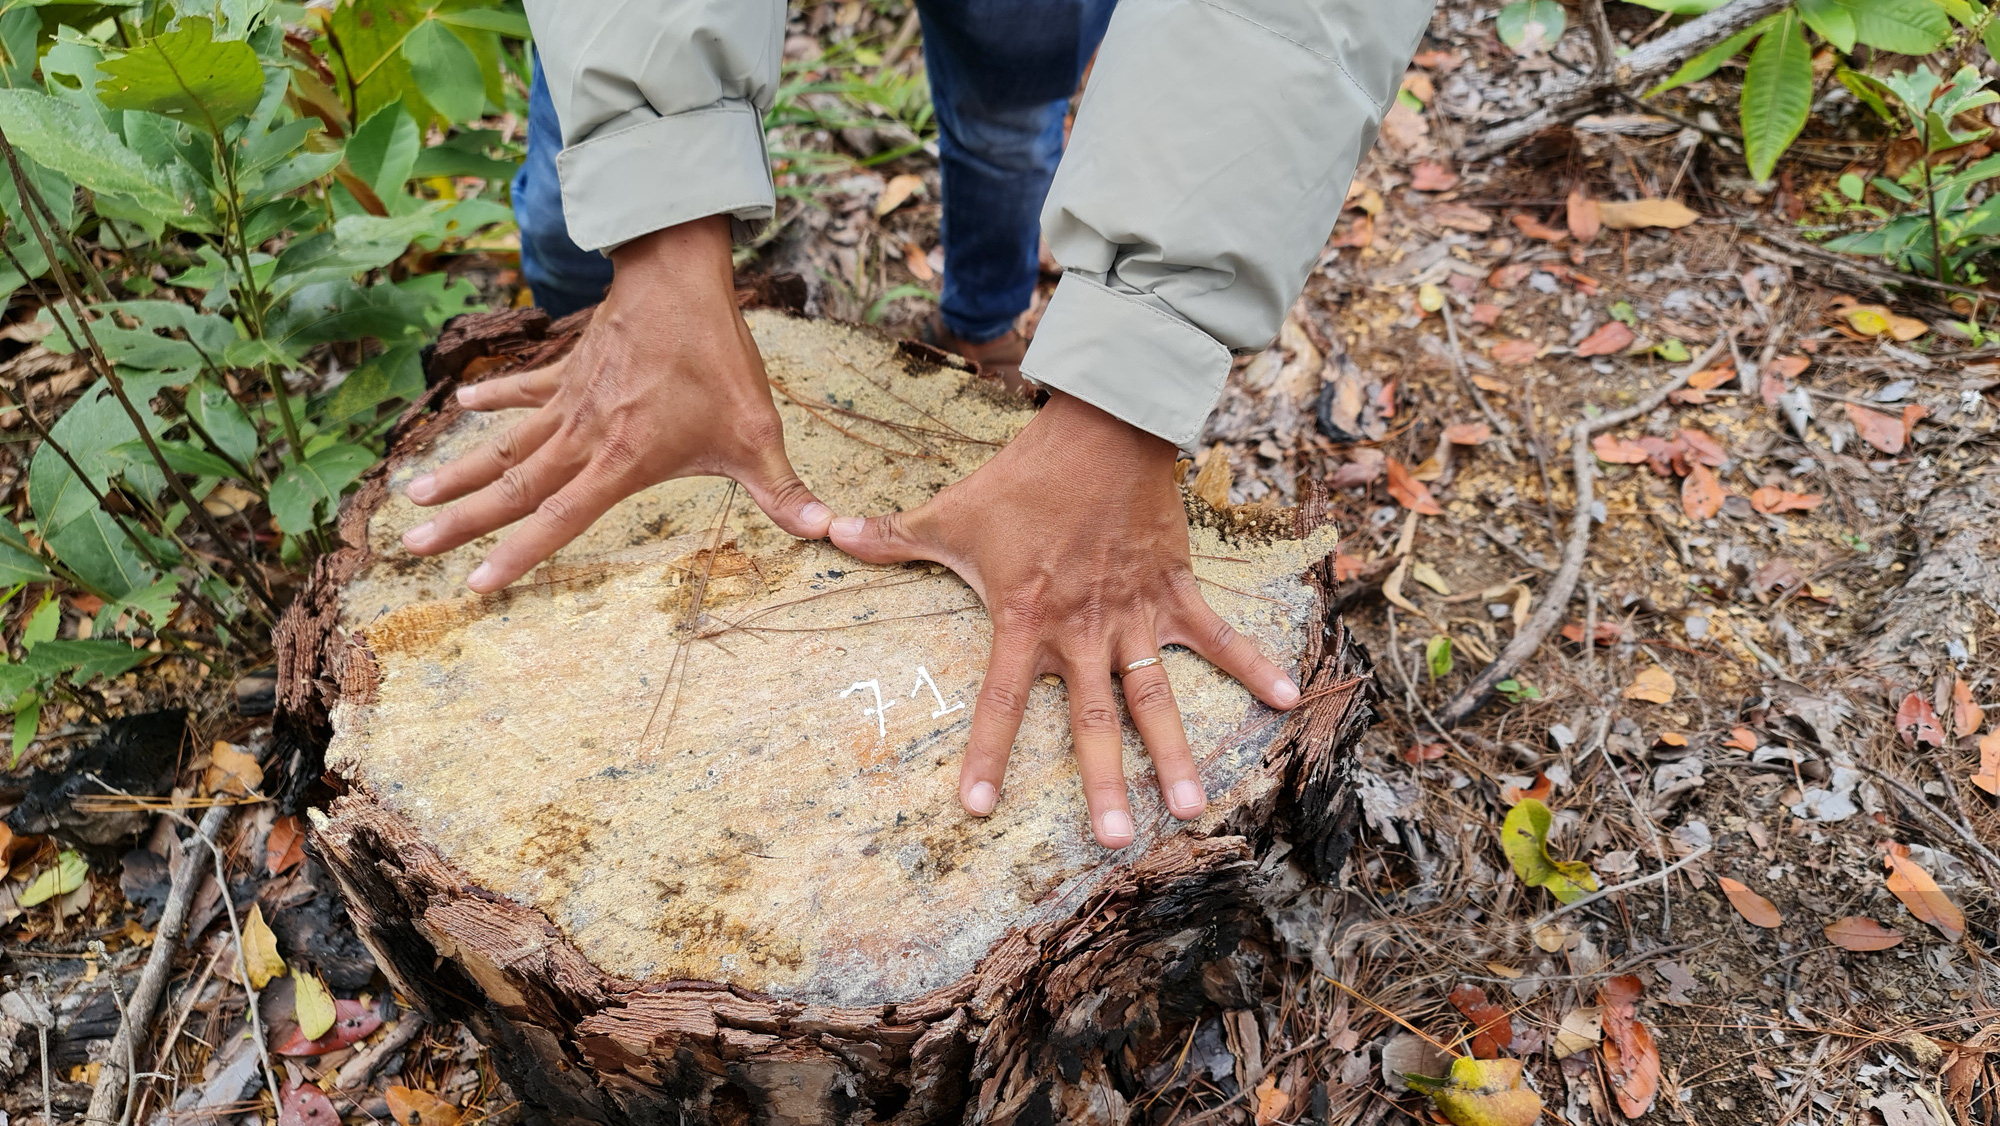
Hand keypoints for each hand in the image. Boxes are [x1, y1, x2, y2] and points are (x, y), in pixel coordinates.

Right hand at [399, 216, 832, 589]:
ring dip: (462, 469)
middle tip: (409, 545)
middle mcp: (584, 436)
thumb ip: (784, 490)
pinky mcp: (571, 367)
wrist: (680, 276)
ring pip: (507, 444)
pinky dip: (495, 399)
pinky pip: (525, 389)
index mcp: (621, 461)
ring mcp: (571, 400)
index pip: (560, 521)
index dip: (518, 555)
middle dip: (461, 521)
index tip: (476, 584)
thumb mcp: (758, 431)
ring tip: (414, 494)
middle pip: (514, 487)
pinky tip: (462, 407)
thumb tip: (825, 531)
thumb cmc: (718, 357)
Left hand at [829, 391, 1299, 847]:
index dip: (989, 752)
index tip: (978, 808)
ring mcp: (1134, 613)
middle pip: (1092, 717)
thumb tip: (824, 533)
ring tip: (1190, 808)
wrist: (1099, 427)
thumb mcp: (950, 511)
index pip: (1000, 698)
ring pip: (1156, 696)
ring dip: (1175, 752)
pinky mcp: (1174, 589)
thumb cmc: (1021, 478)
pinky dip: (1254, 665)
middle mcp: (1082, 627)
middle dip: (1103, 782)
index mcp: (1025, 617)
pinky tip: (1288, 701)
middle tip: (1114, 843)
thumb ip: (892, 536)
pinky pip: (1218, 636)